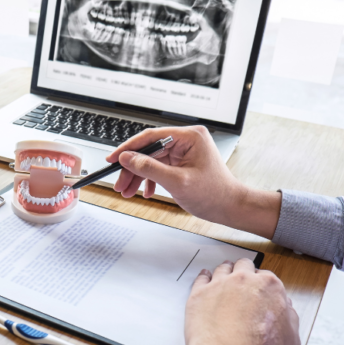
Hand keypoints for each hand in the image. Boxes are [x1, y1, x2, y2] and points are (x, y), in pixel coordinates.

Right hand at [105, 126, 280, 238]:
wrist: (230, 207)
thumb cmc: (214, 194)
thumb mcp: (177, 182)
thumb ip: (149, 168)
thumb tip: (127, 158)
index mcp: (190, 137)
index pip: (151, 136)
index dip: (129, 148)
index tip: (113, 158)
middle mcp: (187, 140)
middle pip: (149, 150)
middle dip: (132, 168)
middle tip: (119, 183)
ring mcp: (184, 151)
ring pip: (152, 160)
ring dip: (138, 176)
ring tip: (128, 191)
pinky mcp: (182, 162)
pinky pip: (159, 167)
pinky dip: (150, 179)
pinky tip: (145, 191)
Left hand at [183, 259, 299, 344]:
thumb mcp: (291, 338)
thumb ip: (289, 318)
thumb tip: (286, 309)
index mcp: (269, 286)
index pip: (266, 276)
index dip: (261, 284)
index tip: (258, 290)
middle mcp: (244, 280)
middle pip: (243, 267)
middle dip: (243, 272)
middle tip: (241, 281)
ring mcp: (219, 285)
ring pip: (222, 269)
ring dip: (224, 272)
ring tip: (223, 277)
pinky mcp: (199, 294)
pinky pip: (201, 278)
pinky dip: (204, 278)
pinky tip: (205, 279)